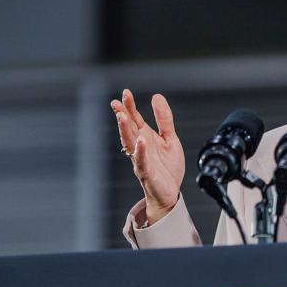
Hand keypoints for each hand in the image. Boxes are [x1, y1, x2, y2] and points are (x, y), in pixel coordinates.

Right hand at [110, 89, 185, 221]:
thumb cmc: (167, 167)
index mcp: (144, 137)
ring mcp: (141, 160)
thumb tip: (156, 96)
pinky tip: (141, 141)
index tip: (125, 93)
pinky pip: (142, 161)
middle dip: (122, 116)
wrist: (170, 193)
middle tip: (117, 103)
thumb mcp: (169, 138)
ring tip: (122, 116)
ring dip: (125, 130)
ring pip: (129, 143)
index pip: (134, 119)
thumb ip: (164, 120)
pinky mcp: (147, 173)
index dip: (129, 106)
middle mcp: (139, 147)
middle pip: (128, 129)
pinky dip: (140, 151)